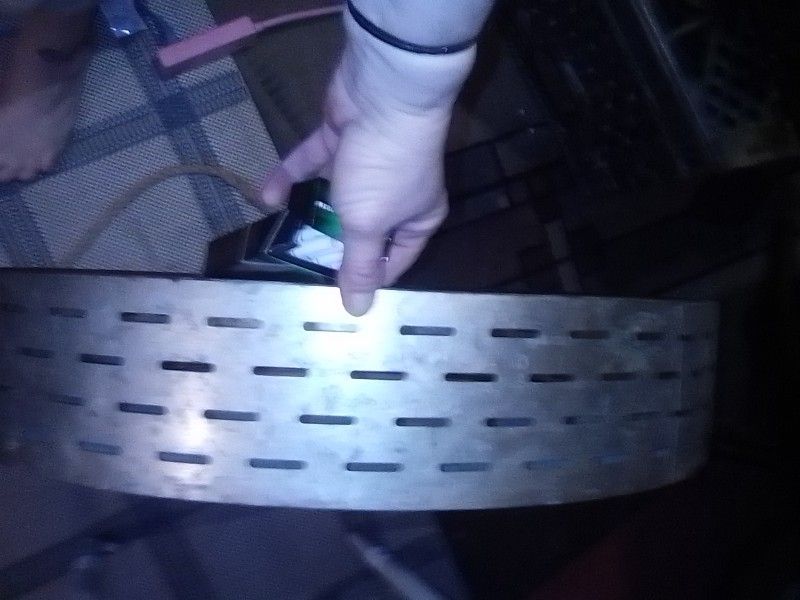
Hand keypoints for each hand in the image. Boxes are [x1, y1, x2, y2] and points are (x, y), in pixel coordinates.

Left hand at [261, 11, 474, 315]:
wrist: (381, 93)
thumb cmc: (384, 169)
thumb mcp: (369, 225)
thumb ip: (359, 265)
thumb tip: (359, 311)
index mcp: (416, 218)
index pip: (394, 260)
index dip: (368, 278)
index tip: (337, 293)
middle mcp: (396, 195)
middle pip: (364, 230)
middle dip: (335, 245)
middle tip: (304, 265)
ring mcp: (367, 166)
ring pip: (335, 196)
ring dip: (309, 210)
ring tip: (283, 234)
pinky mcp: (341, 140)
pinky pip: (314, 163)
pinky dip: (292, 176)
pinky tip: (266, 194)